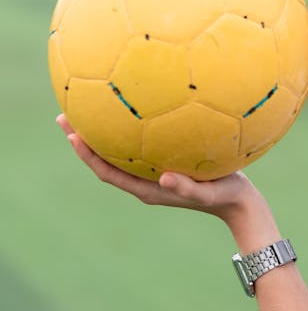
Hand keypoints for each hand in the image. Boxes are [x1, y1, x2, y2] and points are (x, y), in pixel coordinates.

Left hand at [56, 115, 280, 249]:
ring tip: (88, 107)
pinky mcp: (165, 165)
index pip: (107, 172)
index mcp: (147, 189)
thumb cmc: (225, 196)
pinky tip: (135, 107)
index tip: (71, 135)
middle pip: (105, 159)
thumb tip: (165, 178)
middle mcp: (144, 181)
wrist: (240, 203)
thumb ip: (187, 187)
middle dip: (83, 138)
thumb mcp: (208, 192)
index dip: (87, 155)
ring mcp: (153, 173)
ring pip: (119, 151)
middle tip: (65, 114)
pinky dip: (129, 128)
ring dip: (101, 133)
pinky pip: (139, 145)